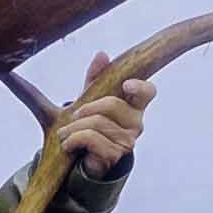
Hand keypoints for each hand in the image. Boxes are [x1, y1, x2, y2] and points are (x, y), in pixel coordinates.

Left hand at [58, 51, 154, 177]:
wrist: (84, 157)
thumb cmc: (91, 123)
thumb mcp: (90, 98)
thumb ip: (95, 77)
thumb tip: (102, 54)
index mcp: (134, 105)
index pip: (148, 92)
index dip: (140, 87)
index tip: (126, 85)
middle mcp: (136, 123)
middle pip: (113, 105)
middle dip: (86, 108)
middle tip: (73, 114)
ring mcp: (127, 140)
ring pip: (97, 123)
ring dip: (74, 127)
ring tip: (64, 133)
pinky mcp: (115, 155)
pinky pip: (91, 139)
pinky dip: (74, 139)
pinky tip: (67, 144)